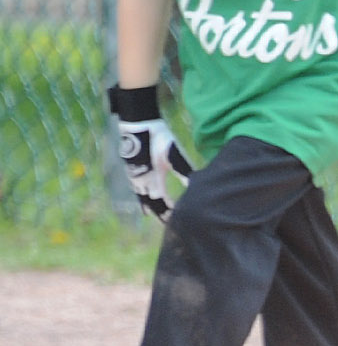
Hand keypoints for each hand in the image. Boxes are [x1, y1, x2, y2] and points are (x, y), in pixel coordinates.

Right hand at [108, 84, 190, 220]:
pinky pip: (136, 185)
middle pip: (151, 201)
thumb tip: (196, 185)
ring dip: (149, 204)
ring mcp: (135, 172)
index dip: (169, 210)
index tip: (178, 219)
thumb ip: (184, 170)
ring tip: (152, 214)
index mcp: (152, 177)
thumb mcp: (173, 154)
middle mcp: (141, 178)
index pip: (162, 200)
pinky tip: (142, 194)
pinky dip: (140, 193)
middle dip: (160, 211)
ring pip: (141, 194)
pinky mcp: (133, 165)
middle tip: (168, 223)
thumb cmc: (157, 136)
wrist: (137, 122)